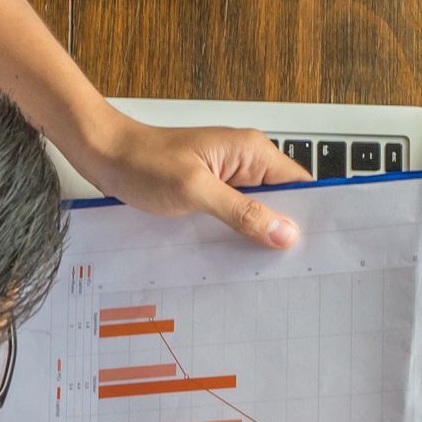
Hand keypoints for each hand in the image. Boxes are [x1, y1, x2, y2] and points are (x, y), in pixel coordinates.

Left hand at [67, 112, 308, 249]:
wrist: (107, 156)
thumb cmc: (144, 163)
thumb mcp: (196, 190)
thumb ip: (242, 212)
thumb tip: (284, 232)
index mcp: (251, 151)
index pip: (299, 185)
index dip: (310, 216)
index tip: (315, 249)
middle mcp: (246, 162)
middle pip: (283, 203)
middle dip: (285, 234)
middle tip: (287, 270)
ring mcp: (230, 178)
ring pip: (260, 214)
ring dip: (260, 239)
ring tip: (263, 270)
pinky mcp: (213, 193)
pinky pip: (237, 217)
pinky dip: (238, 237)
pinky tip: (235, 258)